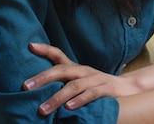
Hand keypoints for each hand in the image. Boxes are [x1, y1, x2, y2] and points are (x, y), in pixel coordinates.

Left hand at [23, 43, 140, 114]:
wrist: (128, 88)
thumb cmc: (98, 87)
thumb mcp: (80, 81)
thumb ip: (63, 82)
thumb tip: (38, 88)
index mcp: (76, 68)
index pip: (59, 55)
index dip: (45, 49)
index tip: (30, 45)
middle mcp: (84, 71)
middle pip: (61, 70)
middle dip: (42, 78)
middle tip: (26, 86)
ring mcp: (95, 79)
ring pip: (74, 86)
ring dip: (57, 98)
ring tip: (43, 109)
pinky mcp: (106, 90)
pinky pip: (91, 94)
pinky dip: (80, 100)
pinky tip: (69, 108)